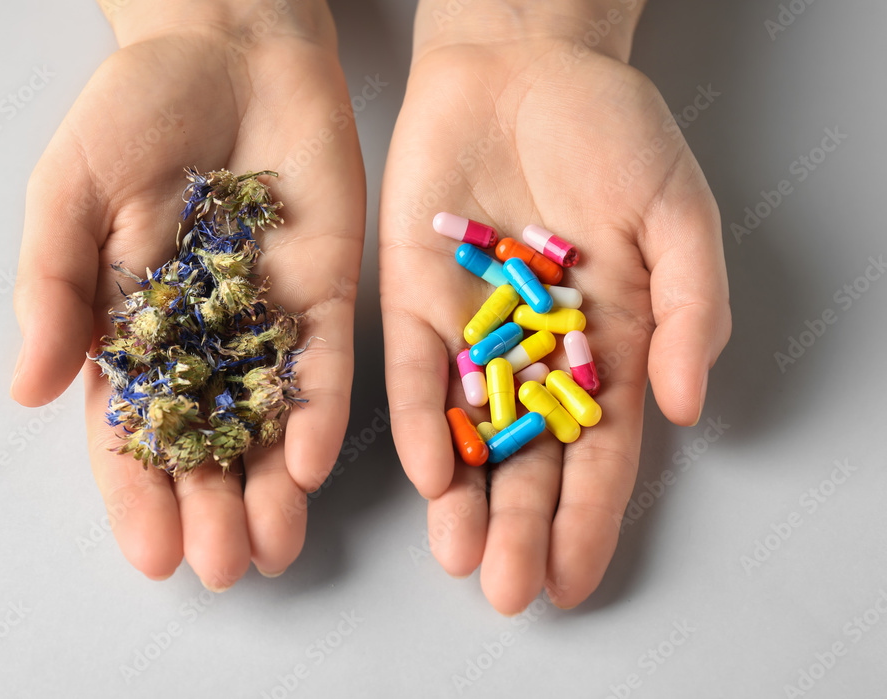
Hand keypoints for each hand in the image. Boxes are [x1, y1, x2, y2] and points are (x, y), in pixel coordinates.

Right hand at [11, 0, 364, 588]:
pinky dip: (319, 413)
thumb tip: (30, 388)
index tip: (151, 552)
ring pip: (270, 420)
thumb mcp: (70, 192)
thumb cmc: (135, 111)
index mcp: (131, 326)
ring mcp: (268, 319)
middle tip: (224, 567)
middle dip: (214, 507)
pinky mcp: (326, 291)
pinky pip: (325, 362)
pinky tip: (313, 464)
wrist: (231, 49)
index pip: (134, 429)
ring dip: (271, 486)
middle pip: (208, 441)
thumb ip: (53, 286)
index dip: (139, 492)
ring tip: (275, 547)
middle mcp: (203, 338)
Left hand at [380, 1, 729, 613]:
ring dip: (464, 498)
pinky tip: (430, 473)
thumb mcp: (678, 215)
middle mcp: (535, 353)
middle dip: (522, 526)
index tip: (575, 577)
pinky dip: (422, 419)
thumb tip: (684, 406)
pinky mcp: (413, 298)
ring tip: (462, 557)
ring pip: (467, 431)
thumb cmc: (610, 132)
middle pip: (530, 458)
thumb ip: (690, 310)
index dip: (590, 517)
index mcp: (608, 343)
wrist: (521, 64)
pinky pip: (415, 372)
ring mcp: (471, 330)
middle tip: (512, 591)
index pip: (601, 451)